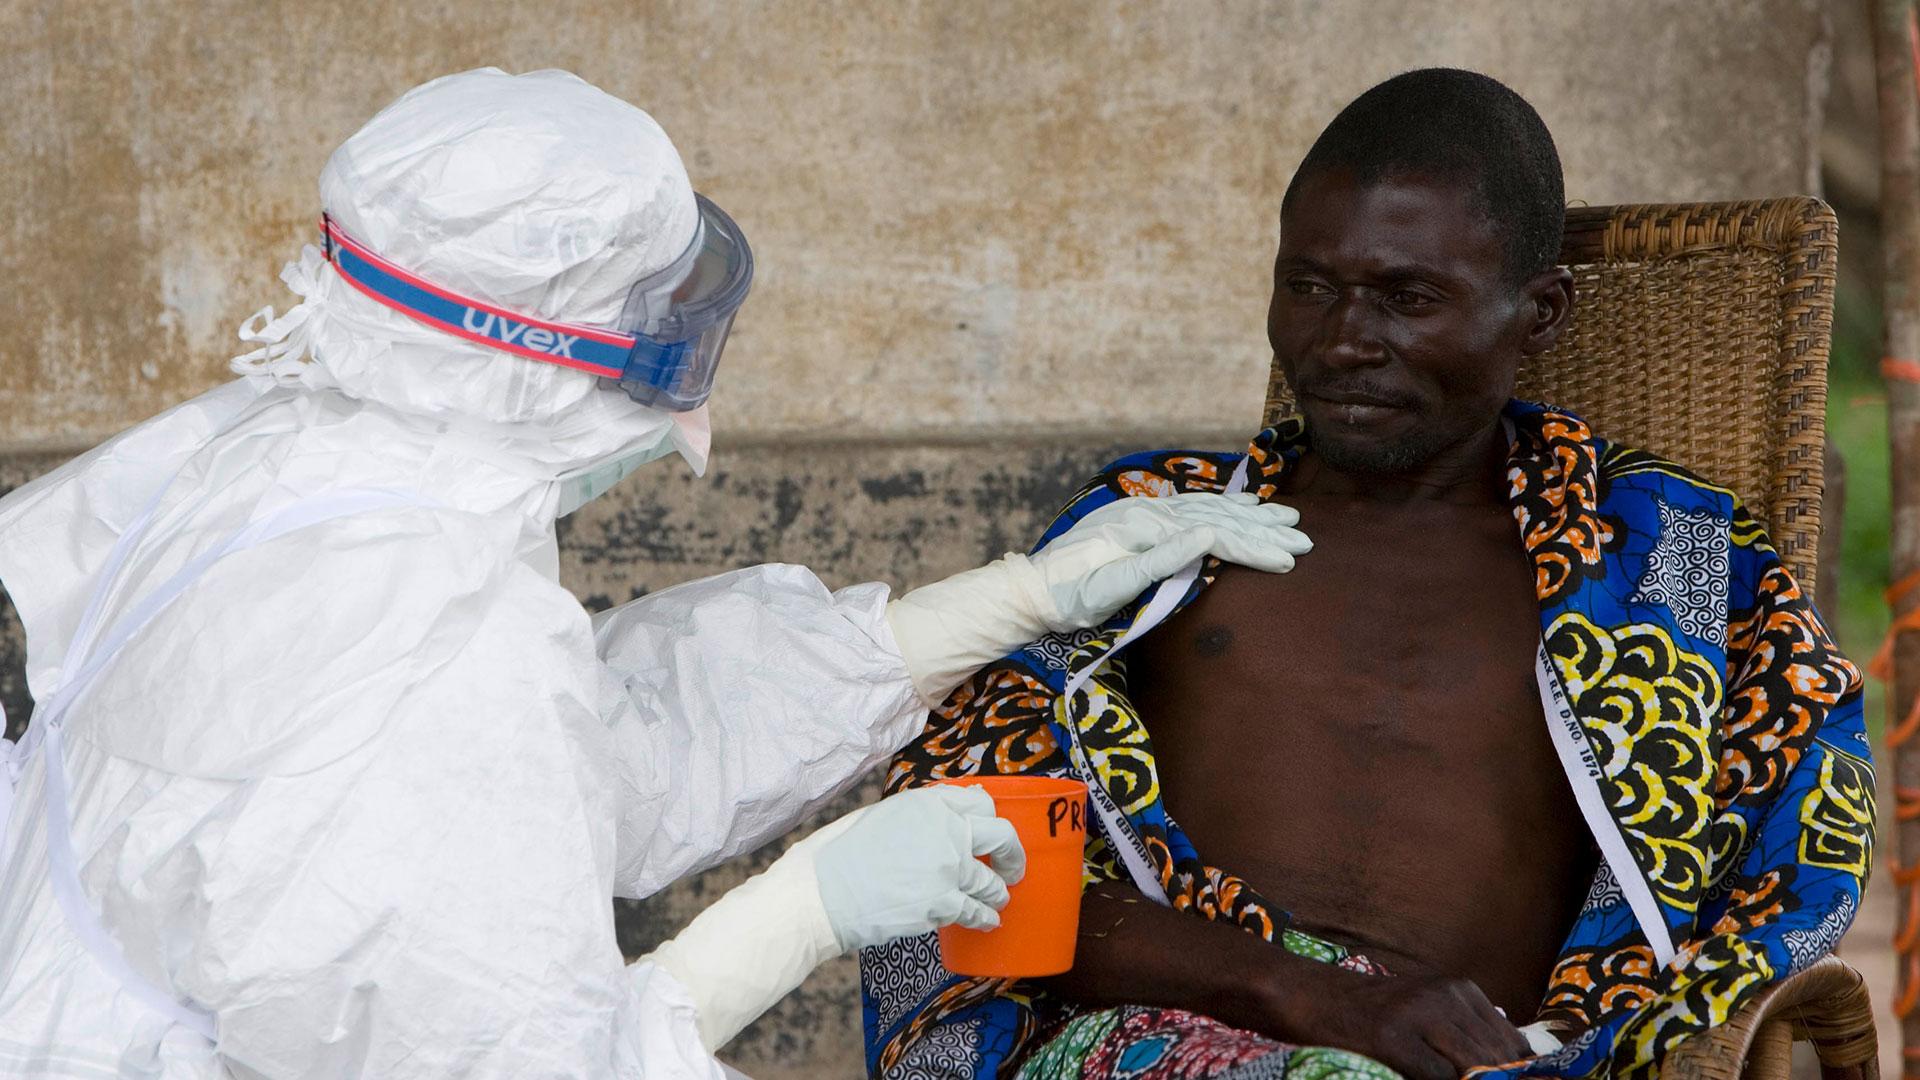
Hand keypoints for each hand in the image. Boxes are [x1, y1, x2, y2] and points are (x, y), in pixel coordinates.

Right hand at [811, 786, 1026, 951]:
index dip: (991, 820)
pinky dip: (984, 918)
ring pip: (992, 882)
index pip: (981, 804)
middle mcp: (945, 830)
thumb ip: (924, 809)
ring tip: (997, 899)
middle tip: (1012, 867)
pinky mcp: (942, 904)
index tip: (992, 834)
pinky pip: (976, 912)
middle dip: (1012, 854)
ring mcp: (947, 869)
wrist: (820, 895)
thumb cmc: (839, 853)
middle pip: (1002, 836)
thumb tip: (960, 802)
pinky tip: (986, 921)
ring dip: (997, 892)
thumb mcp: (882, 814)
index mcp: (928, 804)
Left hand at [1030, 492, 1309, 631]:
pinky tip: (1241, 509)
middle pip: (1218, 517)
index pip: (1214, 535)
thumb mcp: (1112, 587)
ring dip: (1250, 515)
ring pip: (1209, 508)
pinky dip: (1223, 508)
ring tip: (1288, 517)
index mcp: (1146, 527)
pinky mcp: (1140, 519)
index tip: (1289, 561)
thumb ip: (1161, 560)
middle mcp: (1149, 512)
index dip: (1253, 548)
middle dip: (1264, 530)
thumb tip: (1206, 537)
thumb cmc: (1070, 598)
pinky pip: (1192, 508)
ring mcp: (1144, 512)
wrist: (1032, 589)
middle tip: (1305, 541)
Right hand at [1266, 966, 1530, 1079]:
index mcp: (1457, 988)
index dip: (1518, 1072)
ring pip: (1473, 1067)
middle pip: (1496, 1056)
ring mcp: (1417, 1014)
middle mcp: (1443, 995)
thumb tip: (1510, 1059)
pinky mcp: (1391, 1037)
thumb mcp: (1421, 1008)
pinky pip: (1438, 1077)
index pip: (1512, 1041)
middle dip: (1499, 1079)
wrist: (1307, 994)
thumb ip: (1461, 1029)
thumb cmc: (1365, 1010)